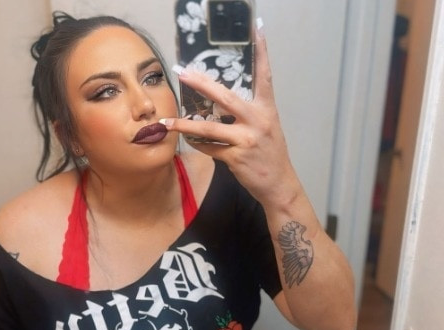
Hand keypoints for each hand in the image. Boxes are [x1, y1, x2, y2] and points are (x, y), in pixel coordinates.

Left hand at [161, 23, 299, 206]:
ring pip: (209, 128)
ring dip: (185, 125)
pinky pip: (210, 148)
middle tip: (182, 73)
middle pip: (225, 97)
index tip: (257, 29)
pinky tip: (189, 141)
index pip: (265, 76)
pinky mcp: (236, 158)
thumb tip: (221, 104)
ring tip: (167, 120)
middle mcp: (257, 121)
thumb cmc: (270, 154)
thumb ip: (248, 114)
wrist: (278, 184)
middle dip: (201, 84)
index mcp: (267, 110)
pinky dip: (198, 145)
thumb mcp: (267, 128)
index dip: (261, 52)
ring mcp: (246, 140)